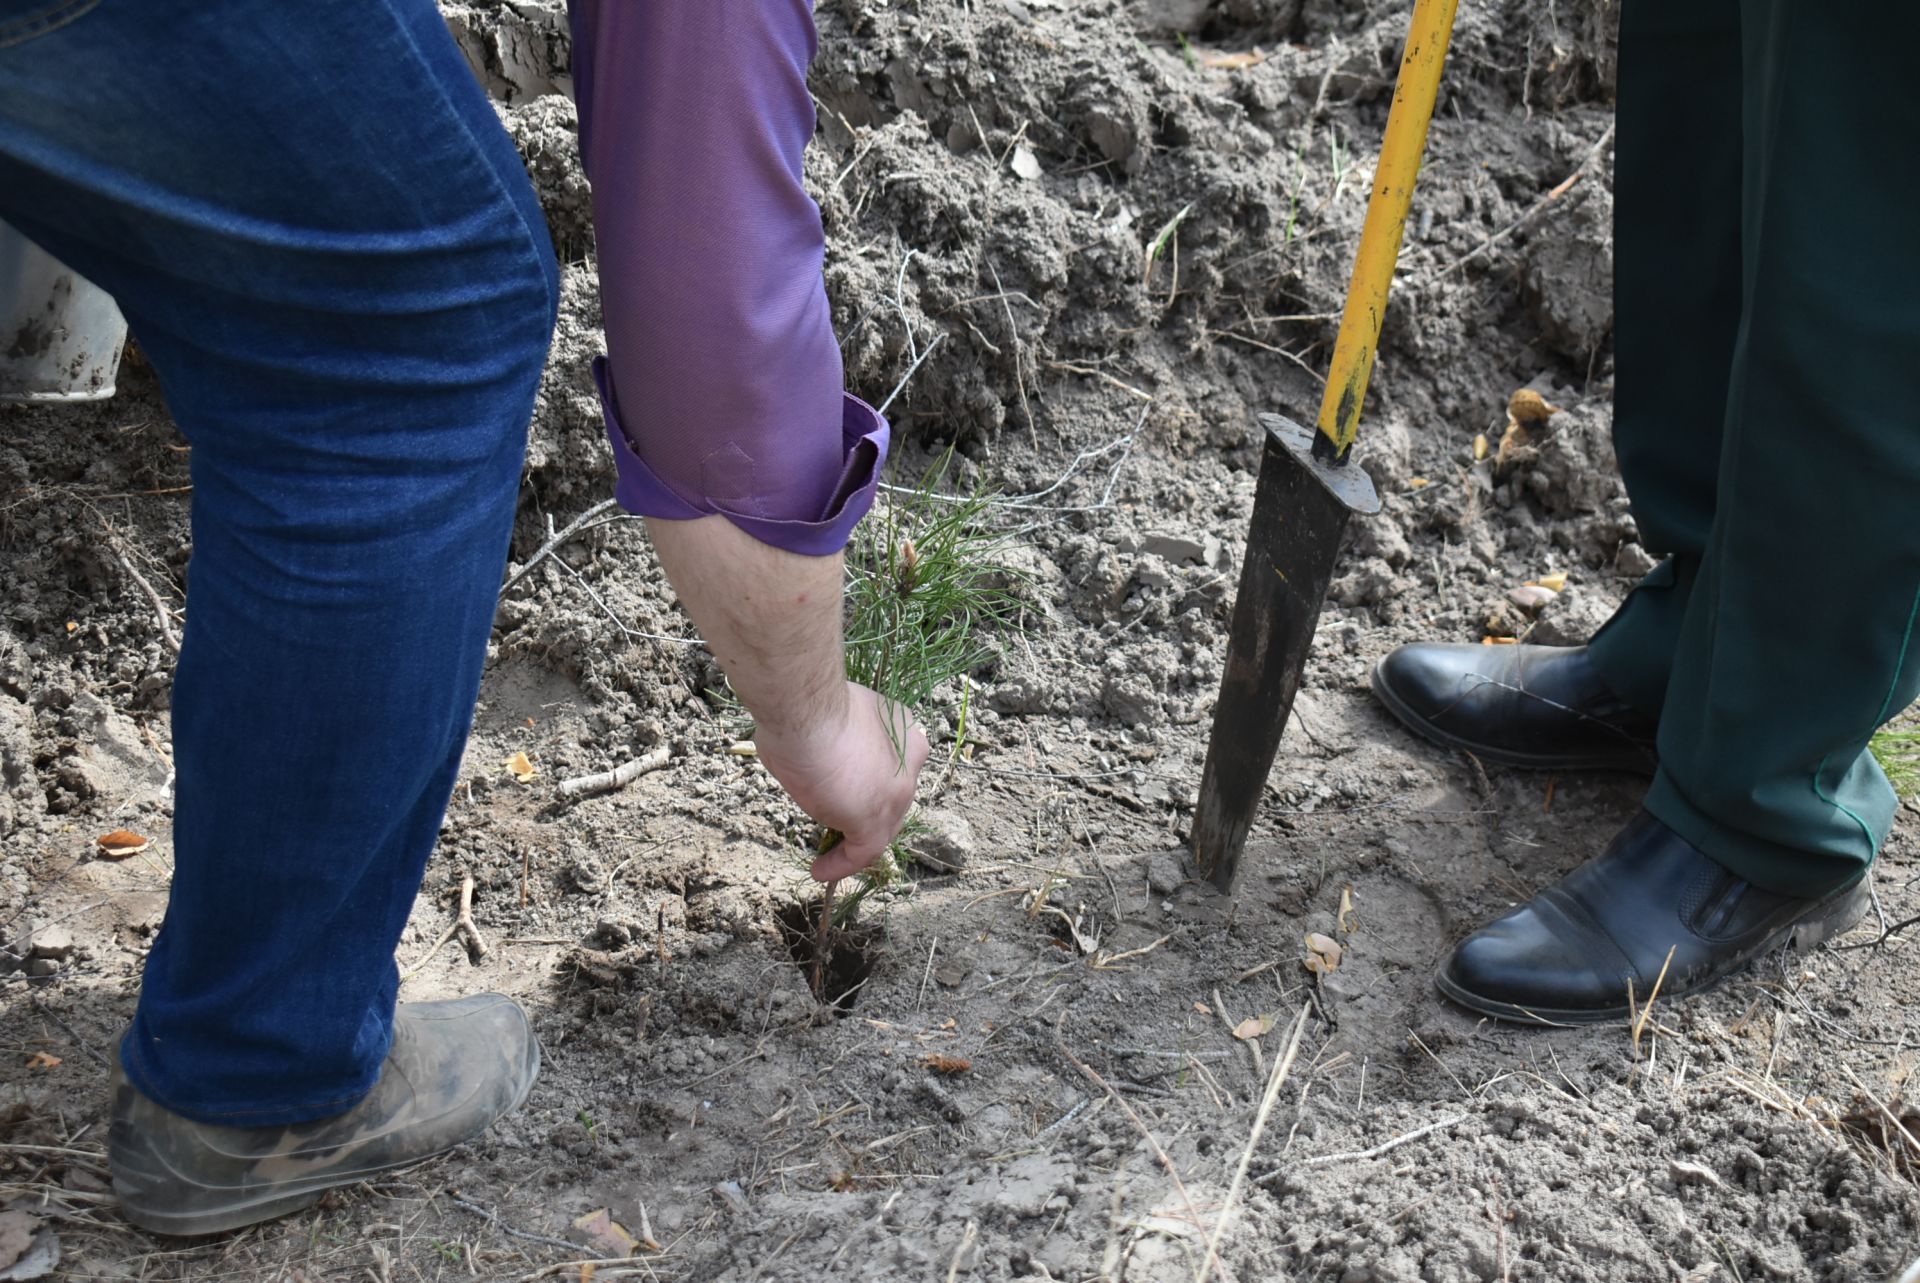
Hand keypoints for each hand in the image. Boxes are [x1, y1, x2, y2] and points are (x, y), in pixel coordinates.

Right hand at [754, 681, 930, 882]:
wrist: (807, 712)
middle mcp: (910, 760)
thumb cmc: (808, 706)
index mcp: (903, 728)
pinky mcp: (875, 821)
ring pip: (880, 826)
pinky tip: (820, 869)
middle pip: (890, 796)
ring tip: (825, 857)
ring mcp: (896, 792)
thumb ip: (840, 738)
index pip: (892, 763)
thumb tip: (818, 751)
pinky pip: (862, 851)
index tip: (846, 786)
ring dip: (854, 843)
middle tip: (835, 822)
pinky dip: (842, 863)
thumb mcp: (836, 716)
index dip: (870, 778)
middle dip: (865, 811)